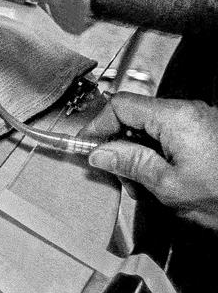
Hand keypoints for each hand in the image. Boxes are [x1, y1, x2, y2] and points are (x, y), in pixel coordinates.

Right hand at [85, 93, 217, 229]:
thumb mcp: (170, 186)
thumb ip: (131, 165)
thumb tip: (101, 153)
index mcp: (175, 117)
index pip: (120, 105)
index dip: (98, 125)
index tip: (87, 146)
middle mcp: (189, 111)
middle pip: (136, 116)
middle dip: (120, 144)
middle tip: (117, 174)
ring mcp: (200, 120)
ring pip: (152, 127)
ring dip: (140, 152)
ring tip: (144, 184)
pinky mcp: (208, 132)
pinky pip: (171, 134)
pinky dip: (159, 154)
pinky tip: (162, 180)